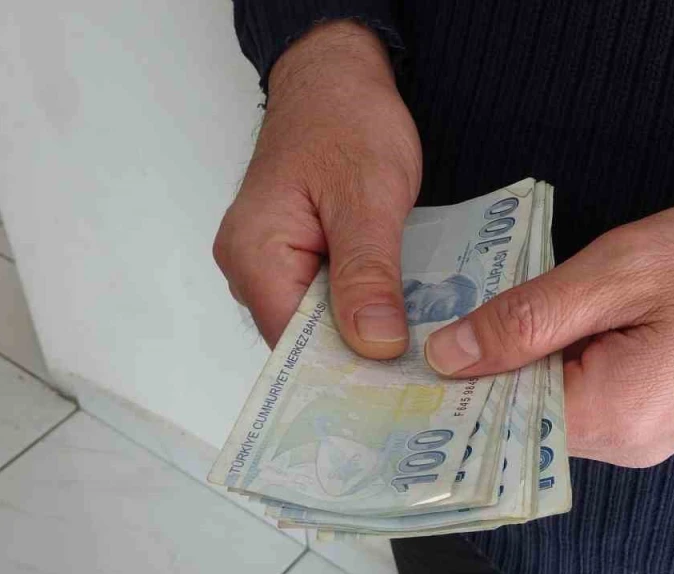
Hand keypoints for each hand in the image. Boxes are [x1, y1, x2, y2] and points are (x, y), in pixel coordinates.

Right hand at [214, 20, 420, 357]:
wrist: (336, 77)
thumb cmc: (346, 121)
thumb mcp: (368, 197)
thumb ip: (368, 274)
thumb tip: (373, 345)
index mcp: (254, 255)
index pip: (293, 345)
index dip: (344, 373)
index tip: (398, 397)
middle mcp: (251, 269)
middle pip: (304, 343)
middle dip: (360, 363)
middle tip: (421, 388)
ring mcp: (272, 266)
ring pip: (321, 326)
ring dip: (366, 338)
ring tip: (420, 362)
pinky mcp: (299, 261)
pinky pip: (329, 302)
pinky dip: (365, 312)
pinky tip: (405, 324)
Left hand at [424, 199, 673, 466]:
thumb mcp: (619, 270)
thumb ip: (527, 318)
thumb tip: (446, 357)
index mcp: (615, 416)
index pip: (499, 416)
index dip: (454, 379)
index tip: (409, 344)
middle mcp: (626, 446)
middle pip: (520, 418)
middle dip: (483, 368)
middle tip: (446, 311)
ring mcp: (644, 439)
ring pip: (548, 409)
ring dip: (520, 362)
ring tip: (494, 308)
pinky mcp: (654, 419)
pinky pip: (582, 401)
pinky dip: (555, 365)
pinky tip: (545, 321)